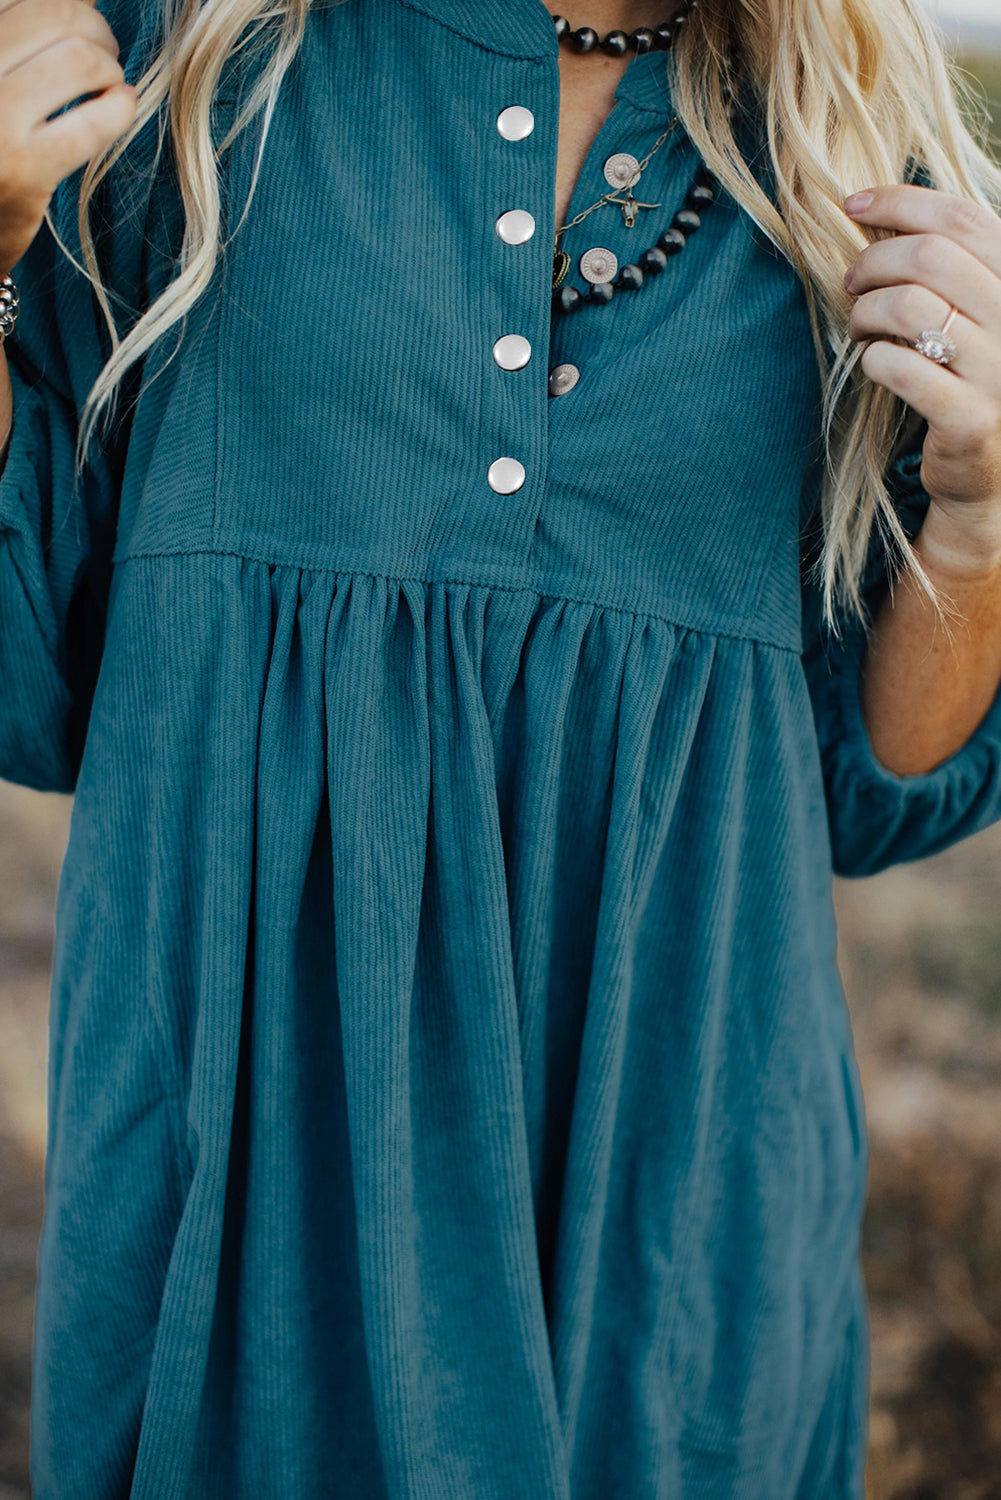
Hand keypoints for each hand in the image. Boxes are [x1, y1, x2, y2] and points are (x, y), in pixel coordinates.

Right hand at [0, 0, 136, 277]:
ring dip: (109, 65)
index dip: (62, 2)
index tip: (75, 19)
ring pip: (79, 58)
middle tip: (101, 50)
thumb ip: (21, 33)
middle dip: (93, 26)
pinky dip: (119, 108)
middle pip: (54, 13)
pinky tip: (120, 106)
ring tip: (107, 83)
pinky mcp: (23, 171)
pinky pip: (92, 123)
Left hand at [843, 183, 1000, 573]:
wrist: (988, 471)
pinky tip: (875, 365)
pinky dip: (874, 359)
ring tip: (860, 328)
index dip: (900, 202)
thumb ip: (945, 266)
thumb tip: (878, 213)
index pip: (962, 218)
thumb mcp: (971, 311)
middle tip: (851, 283)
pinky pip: (899, 367)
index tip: (853, 204)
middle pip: (929, 256)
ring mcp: (998, 370)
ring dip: (866, 312)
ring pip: (909, 306)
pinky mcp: (969, 417)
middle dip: (873, 261)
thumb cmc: (968, 376)